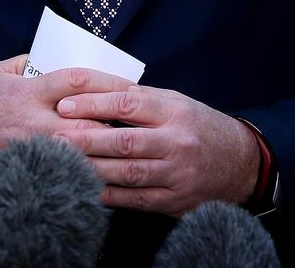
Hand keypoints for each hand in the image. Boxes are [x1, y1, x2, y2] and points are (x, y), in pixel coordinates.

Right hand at [0, 59, 134, 193]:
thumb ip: (28, 62)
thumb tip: (56, 57)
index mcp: (30, 91)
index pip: (78, 81)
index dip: (109, 83)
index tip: (131, 87)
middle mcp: (34, 121)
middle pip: (88, 121)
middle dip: (115, 124)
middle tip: (139, 124)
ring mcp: (31, 152)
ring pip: (81, 155)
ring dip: (106, 155)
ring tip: (129, 153)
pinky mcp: (25, 175)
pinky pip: (63, 179)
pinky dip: (85, 180)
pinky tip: (103, 180)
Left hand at [54, 80, 258, 216]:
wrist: (239, 163)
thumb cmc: (198, 125)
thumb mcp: (175, 102)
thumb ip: (140, 100)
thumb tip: (94, 94)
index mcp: (174, 110)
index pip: (128, 102)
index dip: (94, 103)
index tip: (65, 104)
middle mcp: (176, 142)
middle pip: (125, 141)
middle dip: (86, 139)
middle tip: (54, 136)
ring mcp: (177, 174)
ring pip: (128, 172)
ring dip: (92, 168)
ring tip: (63, 163)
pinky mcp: (175, 201)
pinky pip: (136, 200)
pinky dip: (110, 195)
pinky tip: (87, 188)